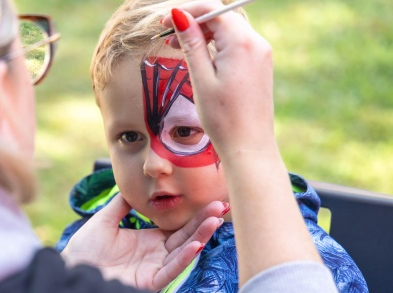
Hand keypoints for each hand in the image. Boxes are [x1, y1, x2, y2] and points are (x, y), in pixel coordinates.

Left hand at [61, 194, 224, 290]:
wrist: (71, 269)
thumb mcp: (104, 220)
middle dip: (204, 221)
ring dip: (200, 236)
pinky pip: (170, 270)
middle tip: (223, 206)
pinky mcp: (149, 282)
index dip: (195, 215)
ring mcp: (153, 268)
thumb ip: (121, 205)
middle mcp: (155, 254)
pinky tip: (196, 244)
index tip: (212, 200)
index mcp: (148, 240)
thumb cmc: (84, 249)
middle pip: (186, 236)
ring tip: (215, 220)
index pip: (178, 226)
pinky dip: (184, 258)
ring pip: (183, 251)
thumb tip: (132, 187)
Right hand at [161, 1, 274, 160]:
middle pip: (221, 17)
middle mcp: (256, 43)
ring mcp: (261, 54)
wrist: (249, 146)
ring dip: (203, 34)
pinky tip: (200, 60)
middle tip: (168, 39)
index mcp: (242, 43)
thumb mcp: (201, 79)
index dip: (186, 12)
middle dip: (193, 22)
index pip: (212, 10)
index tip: (164, 23)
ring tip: (178, 49)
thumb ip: (192, 43)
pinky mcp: (259, 65)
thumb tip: (179, 15)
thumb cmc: (223, 118)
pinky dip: (216, 46)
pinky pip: (236, 44)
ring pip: (228, 30)